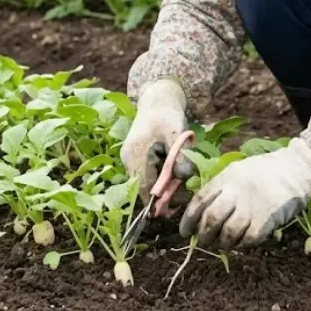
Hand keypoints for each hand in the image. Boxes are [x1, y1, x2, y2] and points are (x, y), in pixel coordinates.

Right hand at [120, 78, 187, 202]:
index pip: (143, 187)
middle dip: (160, 195)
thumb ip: (179, 156)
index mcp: (136, 154)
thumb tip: (182, 178)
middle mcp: (128, 158)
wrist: (157, 100)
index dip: (156, 202)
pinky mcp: (132, 157)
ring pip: (142, 182)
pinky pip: (143, 174)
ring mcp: (128, 158)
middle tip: (179, 197)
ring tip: (177, 182)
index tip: (170, 211)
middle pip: (142, 187)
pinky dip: (156, 177)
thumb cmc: (167, 115)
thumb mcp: (177, 133)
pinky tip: (169, 172)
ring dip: (159, 186)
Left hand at [179, 138, 310, 249]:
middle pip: (212, 218)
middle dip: (204, 234)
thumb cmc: (264, 172)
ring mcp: (252, 206)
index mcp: (226, 178)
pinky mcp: (267, 219)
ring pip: (228, 232)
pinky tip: (242, 242)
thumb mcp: (237, 170)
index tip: (185, 232)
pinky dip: (242, 244)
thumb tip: (200, 213)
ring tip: (223, 244)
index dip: (189, 219)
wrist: (296, 169)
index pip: (200, 200)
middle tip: (204, 241)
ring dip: (222, 243)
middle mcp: (237, 192)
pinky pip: (248, 239)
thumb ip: (220, 187)